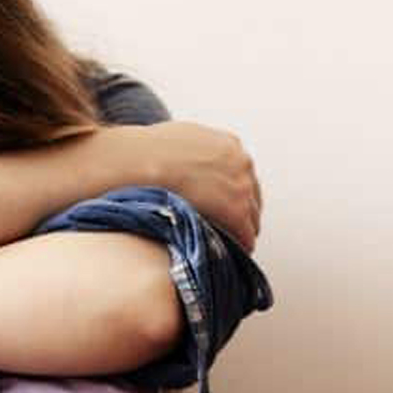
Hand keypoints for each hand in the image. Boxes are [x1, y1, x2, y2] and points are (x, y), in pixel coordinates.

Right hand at [130, 121, 261, 251]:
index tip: (225, 204)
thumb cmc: (148, 152)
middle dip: (241, 211)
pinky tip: (232, 253)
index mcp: (229, 144)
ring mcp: (242, 186)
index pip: (242, 174)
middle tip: (229, 227)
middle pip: (252, 195)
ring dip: (241, 229)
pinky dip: (241, 243)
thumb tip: (187, 165)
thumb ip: (196, 152)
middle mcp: (242, 162)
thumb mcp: (180, 139)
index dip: (232, 192)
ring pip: (252, 216)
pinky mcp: (237, 210)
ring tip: (228, 243)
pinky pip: (246, 233)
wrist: (141, 162)